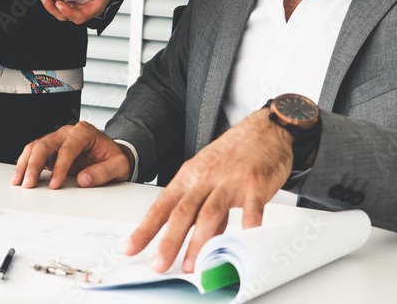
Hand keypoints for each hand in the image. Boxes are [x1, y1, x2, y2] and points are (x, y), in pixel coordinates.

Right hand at [10, 121, 131, 188]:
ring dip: (25, 164)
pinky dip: (26, 165)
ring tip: (18, 181)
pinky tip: (21, 176)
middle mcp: (68, 133)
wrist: (112, 156)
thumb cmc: (114, 158)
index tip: (55, 184)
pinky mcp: (52, 151)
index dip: (59, 167)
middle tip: (28, 183)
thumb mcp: (119, 166)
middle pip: (45, 144)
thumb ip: (104, 172)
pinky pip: (35, 154)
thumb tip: (83, 179)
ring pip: (35, 147)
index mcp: (84, 132)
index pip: (67, 148)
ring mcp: (58, 140)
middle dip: (34, 164)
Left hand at [39, 0, 121, 24]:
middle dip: (53, 9)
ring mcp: (78, 5)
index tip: (59, 4)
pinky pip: (61, 2)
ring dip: (51, 5)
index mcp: (96, 7)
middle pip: (67, 16)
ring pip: (62, 11)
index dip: (69, 13)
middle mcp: (86, 8)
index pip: (81, 16)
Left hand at [124, 110, 293, 273]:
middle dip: (169, 241)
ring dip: (199, 243)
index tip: (130, 247)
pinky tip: (242, 247)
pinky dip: (246, 230)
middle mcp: (206, 177)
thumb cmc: (235, 153)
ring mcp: (230, 181)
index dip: (145, 229)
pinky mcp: (255, 185)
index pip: (162, 206)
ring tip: (193, 266)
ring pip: (210, 213)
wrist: (266, 129)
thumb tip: (195, 240)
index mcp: (190, 176)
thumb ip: (203, 208)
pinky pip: (251, 211)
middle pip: (182, 212)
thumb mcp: (209, 175)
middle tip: (159, 264)